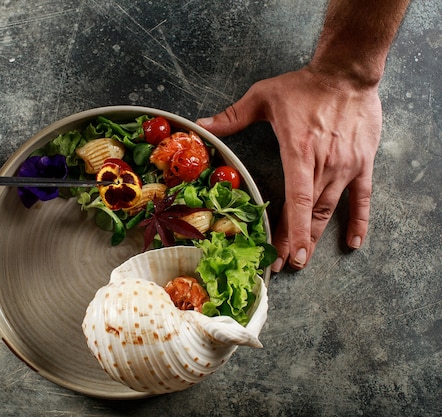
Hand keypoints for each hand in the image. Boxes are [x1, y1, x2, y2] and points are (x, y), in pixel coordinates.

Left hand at [197, 67, 381, 270]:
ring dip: (318, 236)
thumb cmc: (304, 86)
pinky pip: (362, 198)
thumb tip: (201, 124)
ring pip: (330, 209)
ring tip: (305, 259)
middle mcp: (325, 164)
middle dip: (298, 241)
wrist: (347, 72)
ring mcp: (346, 166)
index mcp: (299, 151)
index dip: (291, 230)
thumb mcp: (263, 96)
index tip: (285, 254)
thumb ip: (232, 116)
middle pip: (310, 212)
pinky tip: (353, 242)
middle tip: (286, 265)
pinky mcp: (363, 163)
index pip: (297, 199)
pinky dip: (358, 221)